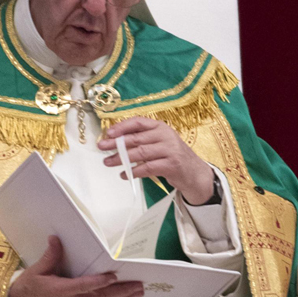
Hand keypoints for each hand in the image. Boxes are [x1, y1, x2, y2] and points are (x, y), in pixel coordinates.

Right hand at [7, 236, 144, 296]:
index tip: (113, 276)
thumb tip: (56, 238)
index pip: (84, 286)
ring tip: (137, 293)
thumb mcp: (37, 270)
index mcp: (61, 291)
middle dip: (121, 292)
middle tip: (137, 285)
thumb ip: (50, 255)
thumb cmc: (30, 288)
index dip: (99, 282)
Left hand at [97, 117, 214, 204]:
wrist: (195, 173)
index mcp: (160, 127)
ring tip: (108, 162)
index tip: (108, 133)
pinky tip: (125, 174)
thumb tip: (116, 142)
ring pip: (140, 153)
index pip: (138, 122)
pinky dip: (133, 171)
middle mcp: (166, 136)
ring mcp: (170, 150)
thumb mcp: (159, 143)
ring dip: (121, 158)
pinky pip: (147, 167)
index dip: (122, 126)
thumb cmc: (172, 157)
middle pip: (136, 138)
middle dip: (116, 143)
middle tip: (102, 148)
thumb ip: (142, 141)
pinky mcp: (172, 165)